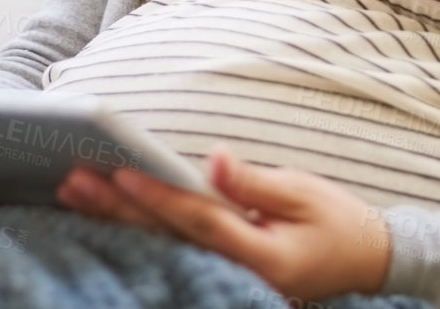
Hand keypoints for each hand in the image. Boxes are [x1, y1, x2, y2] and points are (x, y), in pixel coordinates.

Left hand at [55, 144, 391, 302]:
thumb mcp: (304, 193)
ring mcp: (225, 279)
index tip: (119, 172)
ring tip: (74, 193)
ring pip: (159, 246)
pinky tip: (104, 212)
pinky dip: (135, 229)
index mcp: (262, 256)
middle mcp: (236, 274)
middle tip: (73, 180)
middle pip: (165, 238)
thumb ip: (255, 182)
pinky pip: (169, 249)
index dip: (157, 197)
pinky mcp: (218, 271)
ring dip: (116, 219)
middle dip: (117, 208)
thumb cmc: (337, 221)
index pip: (198, 220)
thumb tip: (215, 160)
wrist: (366, 261)